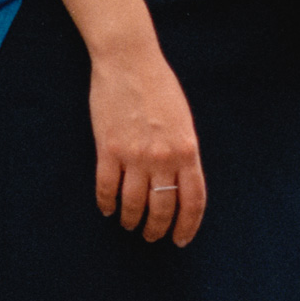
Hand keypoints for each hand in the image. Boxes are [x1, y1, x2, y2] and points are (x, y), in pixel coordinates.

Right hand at [85, 22, 208, 247]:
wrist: (129, 61)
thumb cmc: (159, 86)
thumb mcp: (184, 121)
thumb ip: (183, 152)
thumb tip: (179, 182)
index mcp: (187, 151)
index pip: (193, 201)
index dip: (187, 226)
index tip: (180, 239)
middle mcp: (163, 158)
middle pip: (163, 207)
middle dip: (157, 229)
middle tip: (152, 237)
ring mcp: (134, 155)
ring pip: (134, 203)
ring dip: (132, 220)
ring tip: (129, 225)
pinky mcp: (108, 148)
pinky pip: (106, 187)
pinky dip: (106, 203)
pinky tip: (106, 210)